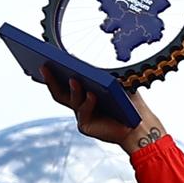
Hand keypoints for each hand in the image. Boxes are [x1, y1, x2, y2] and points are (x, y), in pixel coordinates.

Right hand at [41, 65, 164, 153]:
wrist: (140, 125)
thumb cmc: (127, 103)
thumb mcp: (112, 83)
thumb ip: (95, 73)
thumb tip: (75, 57)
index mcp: (82, 94)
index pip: (62, 82)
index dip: (50, 72)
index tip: (43, 58)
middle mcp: (78, 105)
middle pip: (58, 91)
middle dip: (50, 79)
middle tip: (45, 65)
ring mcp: (80, 115)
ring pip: (71, 100)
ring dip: (73, 89)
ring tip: (74, 78)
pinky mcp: (85, 126)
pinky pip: (84, 111)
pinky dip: (88, 102)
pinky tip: (92, 94)